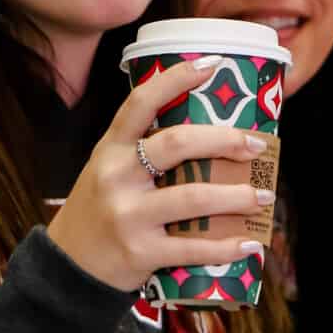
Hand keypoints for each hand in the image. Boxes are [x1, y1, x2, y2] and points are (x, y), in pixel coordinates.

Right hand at [45, 57, 274, 292]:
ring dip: (237, 196)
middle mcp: (116, 176)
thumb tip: (210, 133)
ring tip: (263, 196)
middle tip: (256, 145)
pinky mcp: (140, 252)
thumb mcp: (108, 170)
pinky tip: (250, 243)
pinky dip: (227, 246)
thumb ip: (144, 151)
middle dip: (225, 140)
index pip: (141, 102)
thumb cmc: (100, 211)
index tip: (213, 64)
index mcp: (110, 149)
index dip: (176, 78)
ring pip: (194, 196)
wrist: (68, 268)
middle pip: (178, 144)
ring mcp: (127, 215)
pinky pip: (193, 247)